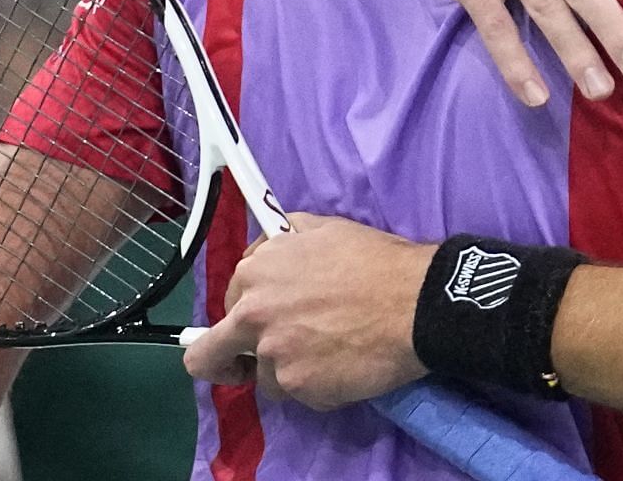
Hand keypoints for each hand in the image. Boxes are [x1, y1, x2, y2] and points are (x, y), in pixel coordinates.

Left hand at [182, 214, 435, 411]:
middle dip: (224, 362)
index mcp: (255, 274)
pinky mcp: (297, 386)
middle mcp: (252, 315)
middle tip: (249, 364)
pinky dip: (318, 386)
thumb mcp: (324, 229)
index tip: (264, 319)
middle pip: (207, 356)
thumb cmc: (376, 260)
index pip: (227, 303)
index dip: (247, 311)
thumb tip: (268, 248)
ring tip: (328, 355)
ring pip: (263, 377)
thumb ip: (284, 241)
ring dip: (288, 370)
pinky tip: (345, 366)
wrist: (415, 301)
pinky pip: (298, 394)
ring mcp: (272, 354)